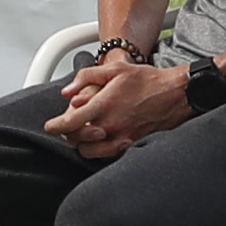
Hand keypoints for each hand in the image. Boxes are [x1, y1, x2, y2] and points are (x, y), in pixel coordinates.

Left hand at [47, 52, 192, 154]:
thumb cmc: (146, 80)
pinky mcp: (130, 145)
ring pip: (88, 151)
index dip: (55, 126)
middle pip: (75, 139)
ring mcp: (120, 138)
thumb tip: (67, 93)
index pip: (69, 123)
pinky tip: (100, 139)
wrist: (175, 94)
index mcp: (103, 105)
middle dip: (67, 133)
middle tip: (68, 126)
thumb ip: (87, 77)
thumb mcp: (115, 70)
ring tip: (83, 133)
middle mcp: (110, 125)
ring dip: (81, 143)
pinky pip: (106, 155)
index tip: (50, 126)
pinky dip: (98, 150)